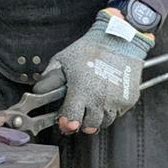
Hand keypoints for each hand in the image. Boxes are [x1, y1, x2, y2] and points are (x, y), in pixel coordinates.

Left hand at [32, 9, 153, 133]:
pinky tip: (106, 96)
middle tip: (79, 112)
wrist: (119, 39)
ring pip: (104, 123)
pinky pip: (118, 113)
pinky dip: (111, 109)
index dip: (66, 123)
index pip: (72, 122)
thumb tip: (38, 91)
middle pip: (89, 127)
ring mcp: (116, 101)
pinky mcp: (128, 100)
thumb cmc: (91, 48)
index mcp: (82, 91)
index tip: (65, 120)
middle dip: (82, 122)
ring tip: (93, 103)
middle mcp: (100, 99)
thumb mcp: (63, 59)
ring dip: (97, 117)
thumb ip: (49, 78)